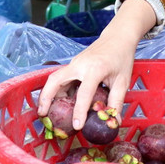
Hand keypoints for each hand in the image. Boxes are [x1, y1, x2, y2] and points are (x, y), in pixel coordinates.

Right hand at [36, 0, 155, 129]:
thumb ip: (116, 102)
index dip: (79, 111)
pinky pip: (62, 77)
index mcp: (95, 69)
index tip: (77, 126)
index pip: (84, 93)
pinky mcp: (73, 63)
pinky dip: (58, 89)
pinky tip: (60, 101)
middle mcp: (80, 65)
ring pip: (55, 78)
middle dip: (46, 98)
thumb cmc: (121, 58)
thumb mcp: (122, 81)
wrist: (118, 38)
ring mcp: (74, 62)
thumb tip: (114, 122)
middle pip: (55, 80)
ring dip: (49, 94)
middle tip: (42, 114)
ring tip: (46, 111)